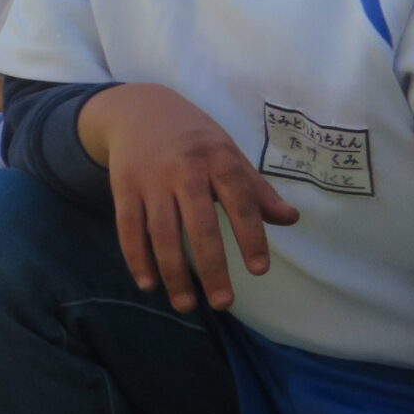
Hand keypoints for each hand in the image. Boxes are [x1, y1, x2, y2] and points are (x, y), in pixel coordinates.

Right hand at [78, 83, 298, 312]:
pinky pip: (128, 228)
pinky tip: (148, 284)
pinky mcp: (123, 186)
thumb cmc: (195, 138)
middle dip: (211, 267)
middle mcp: (184, 169)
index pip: (239, 202)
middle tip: (223, 303)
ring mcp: (150, 179)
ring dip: (173, 273)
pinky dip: (136, 258)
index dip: (250, 236)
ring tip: (185, 305)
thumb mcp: (229, 154)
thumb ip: (257, 189)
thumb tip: (291, 219)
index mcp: (218, 159)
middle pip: (198, 226)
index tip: (258, 271)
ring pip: (161, 233)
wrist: (139, 108)